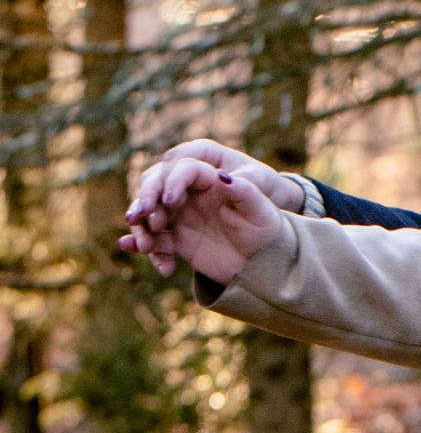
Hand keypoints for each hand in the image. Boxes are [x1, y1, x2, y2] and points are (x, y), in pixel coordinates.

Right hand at [118, 160, 283, 284]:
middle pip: (156, 186)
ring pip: (149, 213)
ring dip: (141, 227)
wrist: (265, 255)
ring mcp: (180, 215)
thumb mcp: (262, 208)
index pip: (184, 168)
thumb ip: (244, 191)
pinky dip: (148, 250)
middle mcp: (190, 193)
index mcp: (211, 176)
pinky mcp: (176, 238)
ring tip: (145, 245)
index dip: (173, 181)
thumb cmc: (267, 224)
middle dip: (146, 199)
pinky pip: (155, 240)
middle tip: (142, 217)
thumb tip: (222, 176)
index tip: (170, 200)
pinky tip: (158, 265)